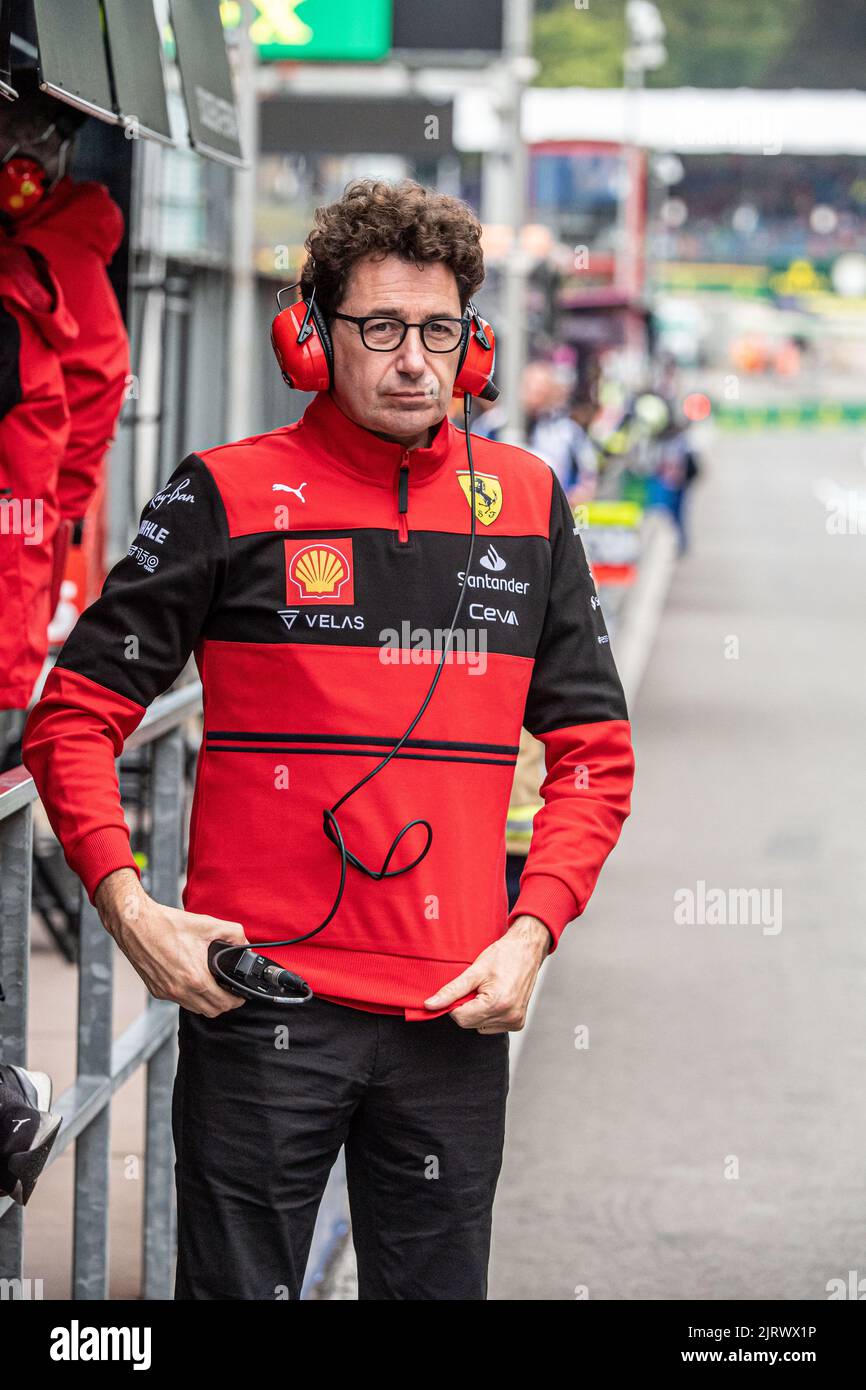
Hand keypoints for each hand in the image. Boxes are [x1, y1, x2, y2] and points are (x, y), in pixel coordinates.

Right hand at [94, 867, 248, 1017]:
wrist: (136, 925)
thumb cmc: (169, 924)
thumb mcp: (208, 925)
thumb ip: (234, 934)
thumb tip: (245, 944)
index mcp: (195, 978)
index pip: (223, 1003)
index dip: (237, 1000)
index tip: (240, 994)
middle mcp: (180, 990)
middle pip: (211, 1011)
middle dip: (224, 1004)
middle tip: (230, 991)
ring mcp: (166, 992)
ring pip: (194, 1008)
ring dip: (207, 1002)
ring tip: (214, 987)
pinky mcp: (156, 990)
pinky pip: (179, 1000)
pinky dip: (190, 996)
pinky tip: (193, 981)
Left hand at [423, 915, 551, 1032]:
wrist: (527, 950)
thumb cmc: (502, 955)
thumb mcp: (474, 971)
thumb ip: (451, 991)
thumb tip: (430, 1005)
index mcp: (496, 1004)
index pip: (460, 1018)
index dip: (455, 1004)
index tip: (463, 989)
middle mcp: (508, 1016)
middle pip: (469, 1023)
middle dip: (467, 1007)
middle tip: (476, 987)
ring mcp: (515, 1021)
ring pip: (479, 1026)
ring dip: (477, 1012)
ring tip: (487, 991)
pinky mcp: (518, 1023)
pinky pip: (492, 1027)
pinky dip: (488, 1015)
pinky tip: (495, 998)